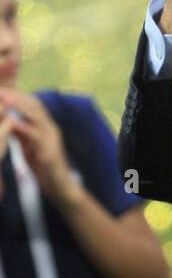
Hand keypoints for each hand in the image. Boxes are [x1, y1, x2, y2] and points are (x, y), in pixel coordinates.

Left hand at [0, 89, 77, 203]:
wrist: (60, 187)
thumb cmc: (44, 168)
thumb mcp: (30, 147)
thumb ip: (22, 134)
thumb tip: (10, 122)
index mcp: (47, 126)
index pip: (33, 105)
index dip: (19, 96)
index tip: (3, 90)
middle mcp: (51, 128)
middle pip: (35, 106)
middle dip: (18, 97)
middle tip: (2, 90)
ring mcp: (52, 139)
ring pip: (37, 117)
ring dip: (20, 107)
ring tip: (5, 100)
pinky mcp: (50, 151)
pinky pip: (36, 136)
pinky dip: (24, 127)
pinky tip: (13, 122)